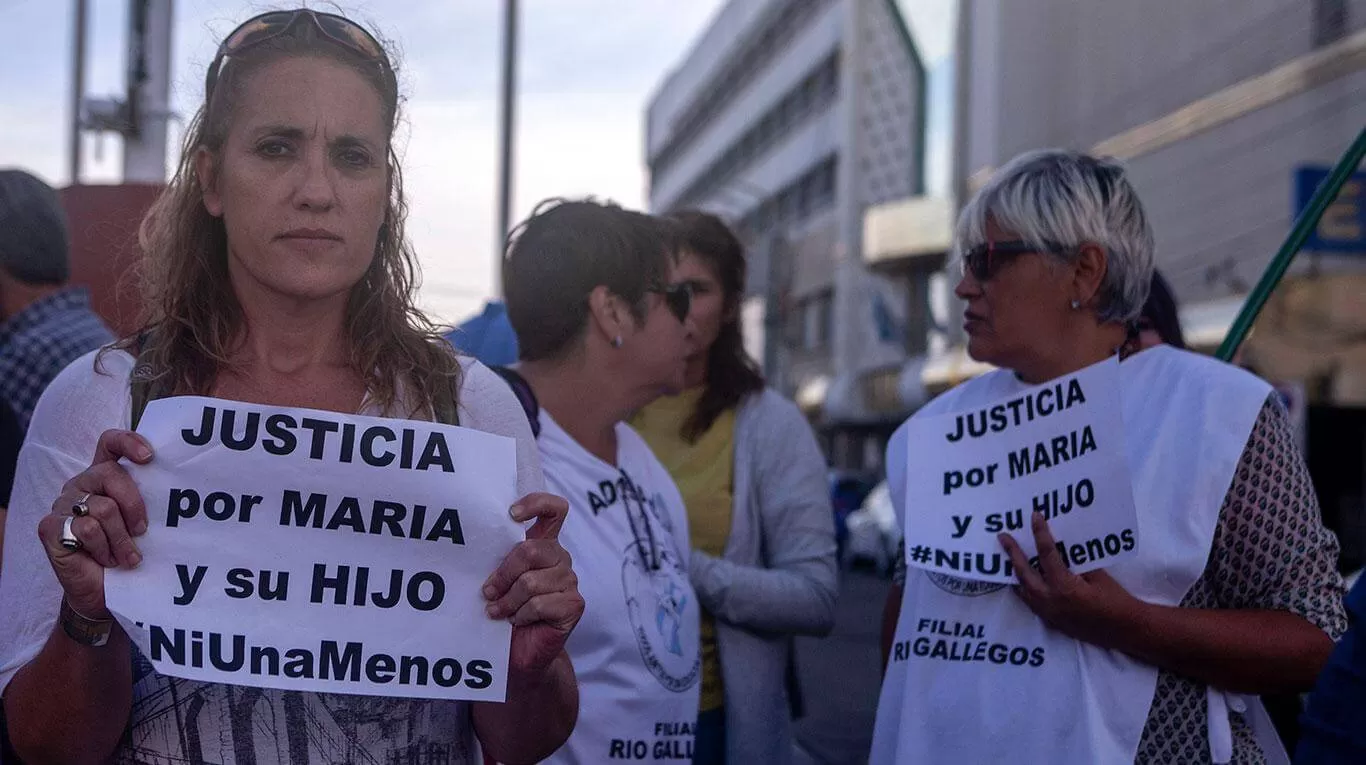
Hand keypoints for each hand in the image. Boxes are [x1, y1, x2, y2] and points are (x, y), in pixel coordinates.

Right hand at [36, 430, 153, 618]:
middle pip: (111, 473)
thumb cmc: (128, 553)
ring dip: (121, 538)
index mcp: (105, 476)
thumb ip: (151, 499)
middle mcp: (82, 484)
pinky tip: (104, 560)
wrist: (103, 593)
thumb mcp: (144, 523)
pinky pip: (85, 528)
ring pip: (102, 507)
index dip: (128, 442)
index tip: (149, 457)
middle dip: (134, 504)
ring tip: (126, 556)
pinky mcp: (50, 527)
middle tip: (142, 530)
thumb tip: (183, 485)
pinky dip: (102, 548)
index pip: (110, 443)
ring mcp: (63, 504)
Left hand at [482, 493, 582, 680]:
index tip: (511, 514)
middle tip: (488, 592)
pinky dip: (521, 615)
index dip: (536, 504)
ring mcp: (569, 580)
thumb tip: (474, 544)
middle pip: (531, 549)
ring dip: (508, 601)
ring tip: (500, 612)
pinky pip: (540, 604)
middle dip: (503, 574)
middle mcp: (559, 558)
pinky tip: (518, 621)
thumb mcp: (498, 580)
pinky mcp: (574, 604)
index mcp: (543, 544)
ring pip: (531, 581)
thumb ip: (498, 560)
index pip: (554, 510)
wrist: (519, 655)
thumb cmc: (504, 612)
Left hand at [998, 512, 1144, 647]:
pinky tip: (1024, 580)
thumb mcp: (1098, 575)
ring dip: (1016, 573)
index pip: (1046, 555)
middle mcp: (1050, 601)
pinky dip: (1025, 589)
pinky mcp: (1052, 622)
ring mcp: (1049, 614)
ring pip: (1023, 590)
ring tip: (1009, 557)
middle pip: (1024, 574)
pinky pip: (1031, 602)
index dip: (1040, 533)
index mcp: (1063, 587)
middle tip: (1003, 537)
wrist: (1126, 629)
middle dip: (1013, 554)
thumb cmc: (1116, 600)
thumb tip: (1063, 548)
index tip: (1034, 516)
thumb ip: (1077, 563)